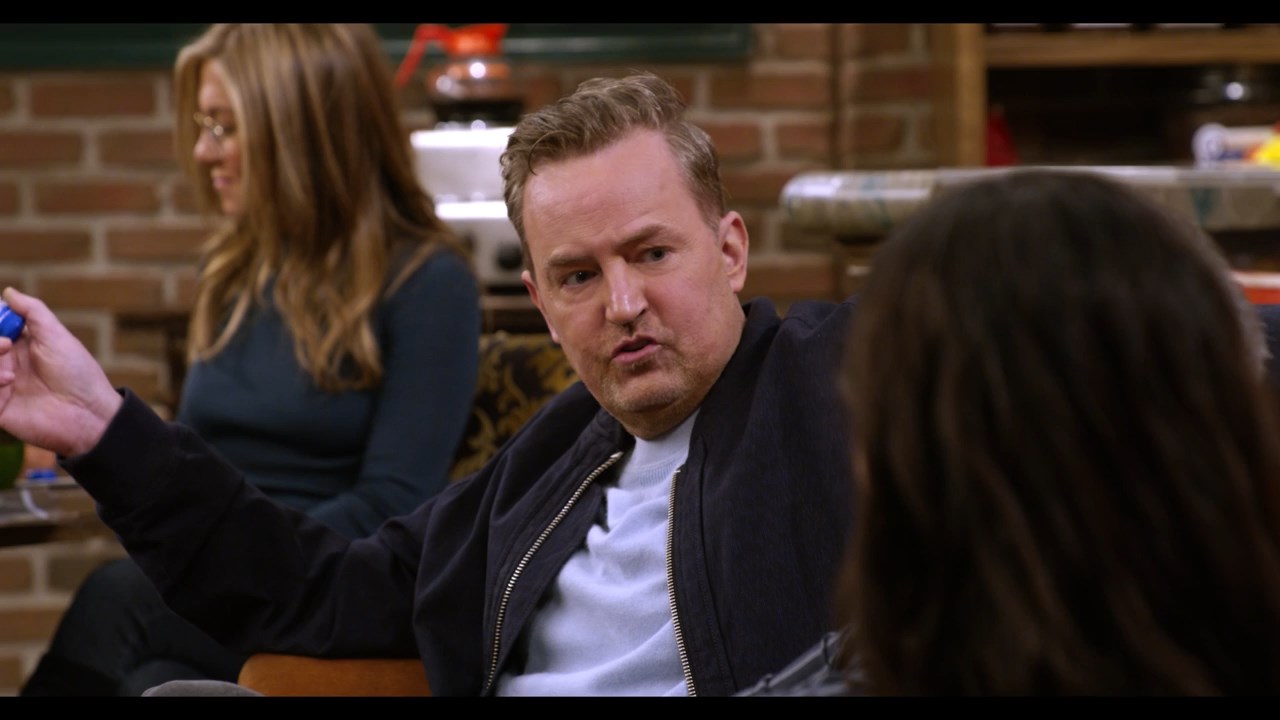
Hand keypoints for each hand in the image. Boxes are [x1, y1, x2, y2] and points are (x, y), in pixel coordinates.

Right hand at [0, 287, 122, 456]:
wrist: (88, 412)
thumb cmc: (78, 373)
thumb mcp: (56, 335)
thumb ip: (32, 311)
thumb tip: (8, 292)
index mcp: (18, 346)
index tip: (2, 322)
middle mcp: (5, 365)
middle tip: (7, 344)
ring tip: (8, 372)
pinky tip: (7, 382)